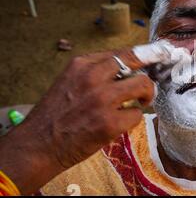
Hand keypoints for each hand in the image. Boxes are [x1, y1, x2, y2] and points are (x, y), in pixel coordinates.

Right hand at [0, 48, 154, 193]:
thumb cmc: (55, 115)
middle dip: (146, 76)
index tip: (156, 58)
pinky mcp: (109, 122)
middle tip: (145, 90)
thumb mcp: (70, 81)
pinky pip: (136, 115)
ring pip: (143, 85)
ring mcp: (102, 99)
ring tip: (138, 104)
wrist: (37, 145)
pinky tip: (120, 124)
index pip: (124, 52)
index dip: (144, 55)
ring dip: (146, 96)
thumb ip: (95, 73)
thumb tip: (127, 70)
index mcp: (82, 64)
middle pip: (138, 63)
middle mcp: (92, 76)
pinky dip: (132, 120)